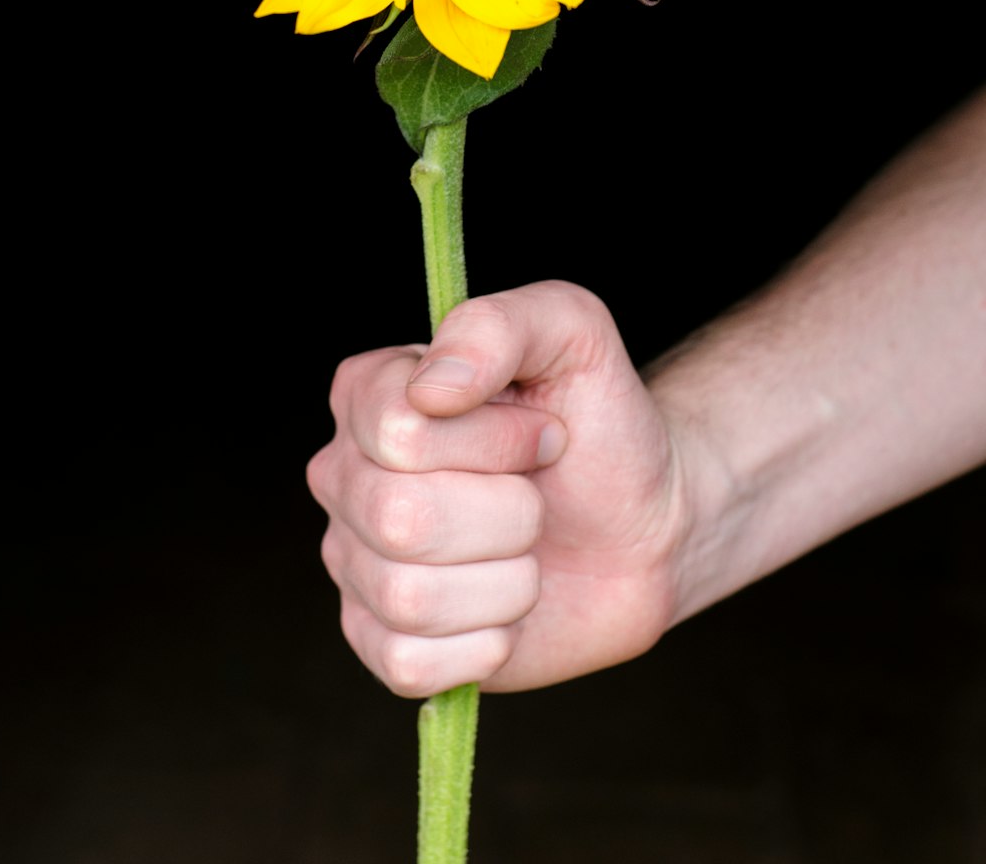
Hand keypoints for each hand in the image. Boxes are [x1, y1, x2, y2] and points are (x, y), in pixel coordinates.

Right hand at [306, 281, 684, 697]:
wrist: (643, 523)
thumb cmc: (599, 421)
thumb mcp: (571, 333)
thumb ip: (499, 326)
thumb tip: (432, 389)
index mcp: (369, 392)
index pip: (399, 430)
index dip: (493, 440)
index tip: (544, 430)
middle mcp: (344, 475)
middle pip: (400, 517)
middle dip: (507, 513)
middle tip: (537, 495)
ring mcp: (356, 561)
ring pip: (411, 596)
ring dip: (507, 580)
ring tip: (526, 549)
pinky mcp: (384, 640)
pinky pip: (409, 663)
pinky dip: (485, 643)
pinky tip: (506, 609)